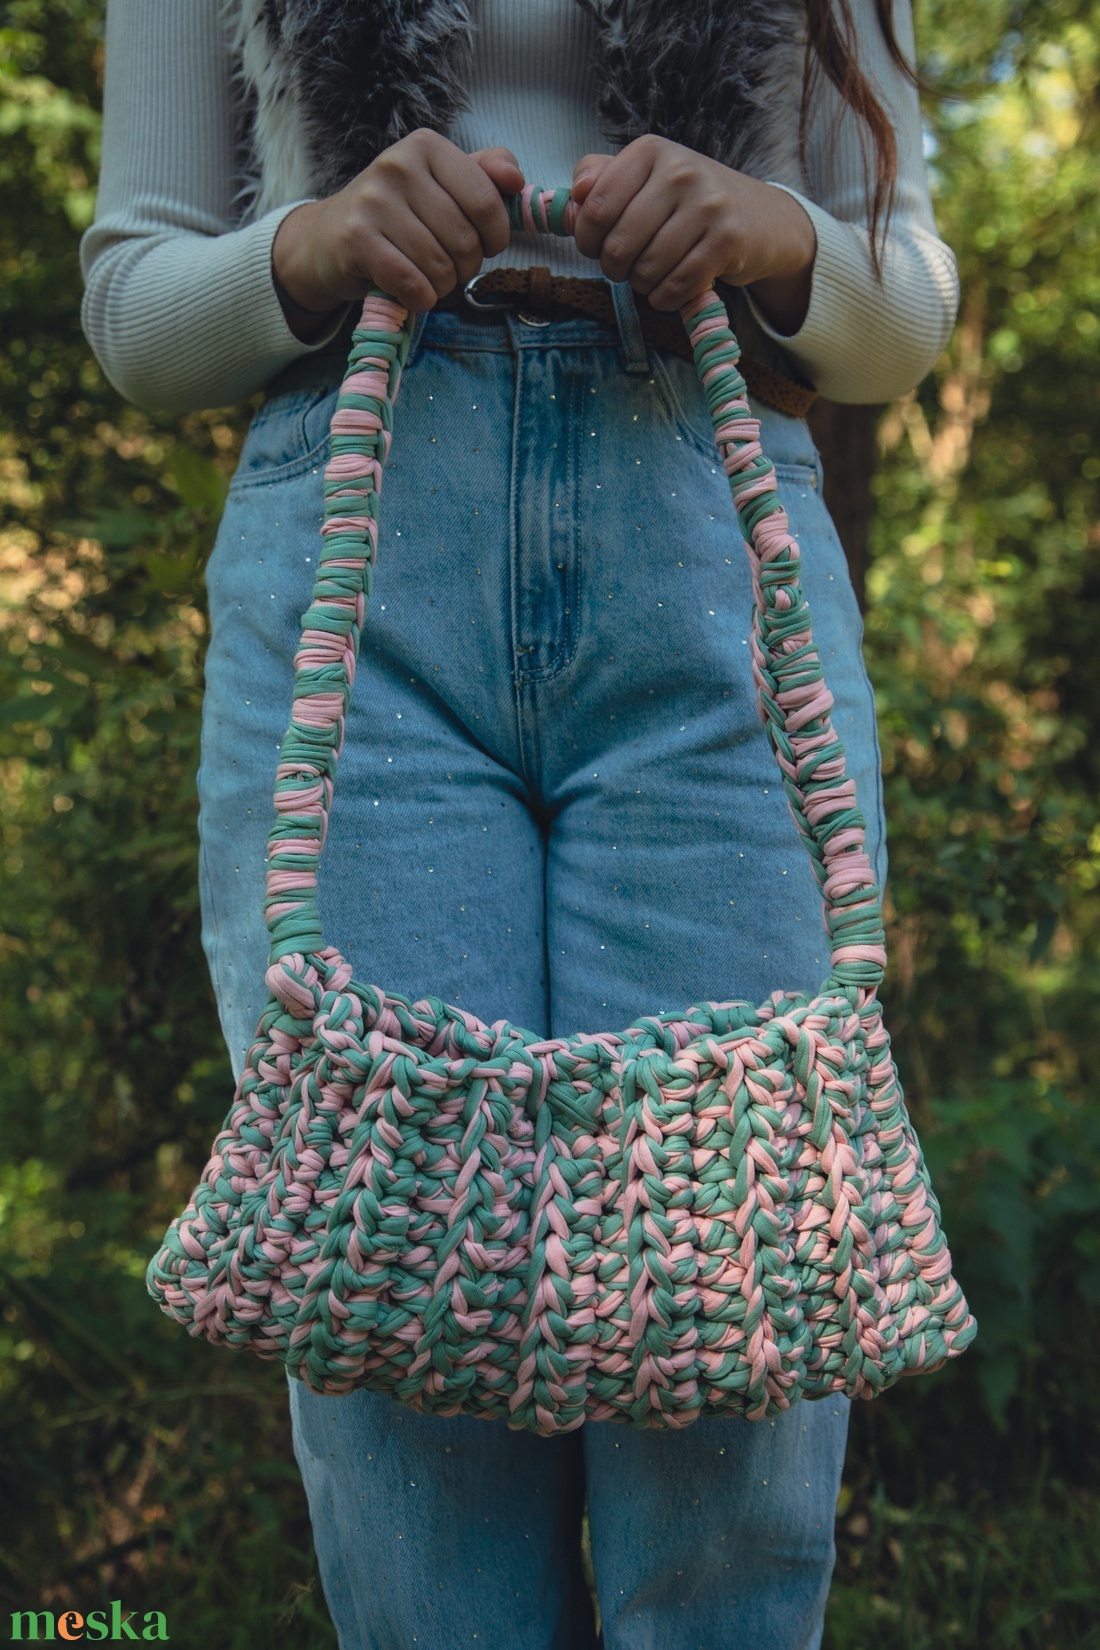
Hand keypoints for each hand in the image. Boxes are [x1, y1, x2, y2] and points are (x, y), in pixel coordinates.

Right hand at [272, 130, 524, 336]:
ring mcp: (373, 200)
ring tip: (427, 278)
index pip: (487, 201)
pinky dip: (420, 299)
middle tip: (449, 268)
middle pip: (465, 240)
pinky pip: (412, 283)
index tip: (486, 246)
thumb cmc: (397, 216)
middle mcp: (398, 165)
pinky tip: (412, 292)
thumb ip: (483, 176)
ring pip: (440, 266)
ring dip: (442, 286)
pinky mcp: (355, 238)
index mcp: (426, 146)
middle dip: (466, 267)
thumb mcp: (440, 185)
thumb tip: (515, 180)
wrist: (327, 240)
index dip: (496, 237)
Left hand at [570, 134, 816, 333]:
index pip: (595, 207)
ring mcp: (707, 205)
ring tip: (654, 274)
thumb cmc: (690, 203)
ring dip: (643, 285)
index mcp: (651, 151)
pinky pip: (676, 286)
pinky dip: (666, 298)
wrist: (763, 220)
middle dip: (616, 268)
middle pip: (618, 245)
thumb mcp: (647, 178)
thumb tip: (575, 193)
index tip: (596, 247)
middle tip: (628, 267)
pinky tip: (672, 288)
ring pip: (646, 270)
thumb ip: (602, 178)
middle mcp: (680, 171)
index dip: (587, 240)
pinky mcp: (727, 240)